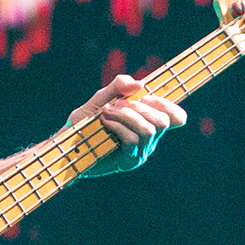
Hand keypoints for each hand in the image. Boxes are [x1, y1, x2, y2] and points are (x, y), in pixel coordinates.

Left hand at [68, 74, 187, 174]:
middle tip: (117, 104)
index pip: (176, 117)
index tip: (147, 96)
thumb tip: (140, 83)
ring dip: (126, 116)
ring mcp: (140, 152)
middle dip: (140, 107)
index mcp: (149, 123)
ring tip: (106, 112)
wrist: (67, 143)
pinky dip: (118, 126)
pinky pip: (132, 140)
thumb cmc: (85, 121)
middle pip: (163, 121)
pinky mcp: (128, 161)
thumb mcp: (101, 98)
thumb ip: (118, 87)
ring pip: (148, 130)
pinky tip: (105, 122)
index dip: (168, 105)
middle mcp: (149, 139)